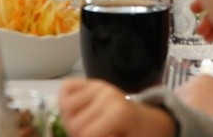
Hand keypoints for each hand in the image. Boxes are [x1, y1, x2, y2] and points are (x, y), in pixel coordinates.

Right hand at [59, 78, 174, 136]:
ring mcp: (98, 85)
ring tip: (85, 125)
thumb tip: (83, 134)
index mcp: (118, 113)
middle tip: (92, 135)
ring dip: (70, 119)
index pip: (84, 134)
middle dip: (77, 134)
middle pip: (72, 122)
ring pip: (64, 105)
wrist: (148, 124)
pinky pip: (66, 88)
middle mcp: (107, 94)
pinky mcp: (91, 81)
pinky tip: (79, 112)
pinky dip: (67, 102)